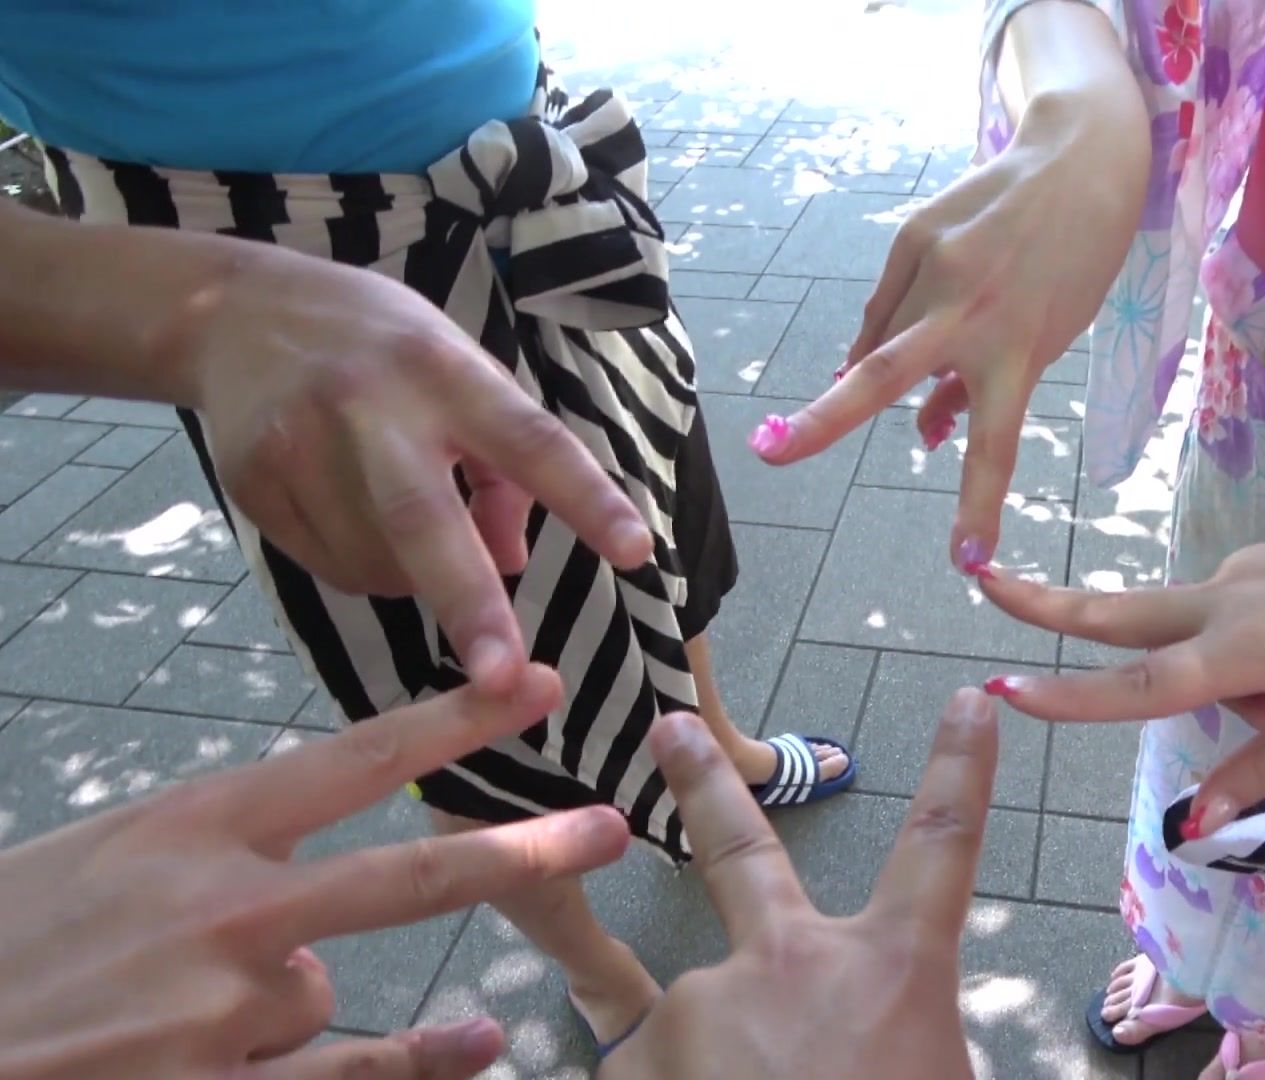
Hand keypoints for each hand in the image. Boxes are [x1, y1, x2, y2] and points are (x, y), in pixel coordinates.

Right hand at [0, 665, 630, 1079]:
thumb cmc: (9, 941)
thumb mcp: (99, 861)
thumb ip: (215, 869)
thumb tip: (313, 932)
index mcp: (193, 825)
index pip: (354, 760)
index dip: (456, 722)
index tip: (536, 685)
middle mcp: (223, 910)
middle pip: (407, 874)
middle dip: (521, 851)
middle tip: (610, 829)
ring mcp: (221, 1008)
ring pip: (324, 992)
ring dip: (275, 1004)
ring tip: (193, 1009)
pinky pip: (348, 1076)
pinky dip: (415, 1063)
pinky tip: (477, 1049)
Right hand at [167, 246, 653, 692]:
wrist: (237, 312)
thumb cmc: (387, 349)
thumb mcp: (463, 373)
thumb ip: (503, 465)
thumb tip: (514, 565)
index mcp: (444, 371)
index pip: (530, 440)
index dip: (586, 498)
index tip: (637, 551)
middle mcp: (369, 404)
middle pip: (424, 518)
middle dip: (469, 603)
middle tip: (505, 680)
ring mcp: (298, 443)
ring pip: (379, 563)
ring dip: (421, 585)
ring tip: (420, 534)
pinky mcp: (251, 482)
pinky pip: (333, 568)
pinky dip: (369, 572)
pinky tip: (361, 522)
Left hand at [606, 690, 997, 1078]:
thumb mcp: (936, 1078)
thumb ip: (897, 1040)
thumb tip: (870, 1039)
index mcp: (895, 971)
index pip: (942, 843)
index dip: (961, 766)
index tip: (971, 700)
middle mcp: (790, 961)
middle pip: (746, 849)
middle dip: (704, 781)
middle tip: (670, 727)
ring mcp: (700, 1001)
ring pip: (695, 1019)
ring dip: (709, 1063)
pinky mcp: (632, 1055)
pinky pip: (647, 1071)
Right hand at [750, 88, 1148, 568]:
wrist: (1077, 162)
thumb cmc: (1070, 265)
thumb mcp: (1046, 335)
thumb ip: (982, 385)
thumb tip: (923, 433)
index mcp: (1018, 348)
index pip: (994, 443)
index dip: (977, 504)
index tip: (967, 561)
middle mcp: (970, 309)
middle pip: (885, 375)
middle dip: (825, 420)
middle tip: (772, 452)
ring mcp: (934, 267)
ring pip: (882, 344)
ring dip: (881, 375)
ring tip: (889, 377)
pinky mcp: (912, 235)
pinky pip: (883, 306)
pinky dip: (887, 332)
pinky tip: (900, 335)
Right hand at [972, 486, 1264, 834]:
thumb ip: (1262, 772)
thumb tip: (1191, 820)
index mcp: (1251, 644)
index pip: (1142, 680)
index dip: (1073, 695)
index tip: (1008, 692)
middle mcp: (1231, 597)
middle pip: (1121, 613)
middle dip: (1047, 603)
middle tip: (977, 578)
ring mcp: (1242, 571)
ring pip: (1184, 632)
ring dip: (1213, 679)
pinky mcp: (1258, 563)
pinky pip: (1222, 621)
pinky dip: (1242, 658)